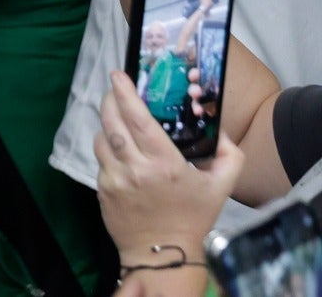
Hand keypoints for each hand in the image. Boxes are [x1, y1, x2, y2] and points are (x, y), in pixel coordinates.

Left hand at [94, 70, 240, 267]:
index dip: (125, 94)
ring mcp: (115, 179)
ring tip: (118, 119)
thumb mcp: (222, 186)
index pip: (138, 119)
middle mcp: (136, 168)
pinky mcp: (102, 189)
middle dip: (110, 100)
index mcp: (165, 164)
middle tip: (115, 88)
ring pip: (101, 138)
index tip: (118, 75)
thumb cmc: (193, 217)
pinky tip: (119, 149)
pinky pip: (100, 158)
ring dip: (107, 124)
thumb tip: (219, 128)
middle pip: (112, 122)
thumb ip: (229, 154)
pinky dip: (107, 148)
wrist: (163, 253)